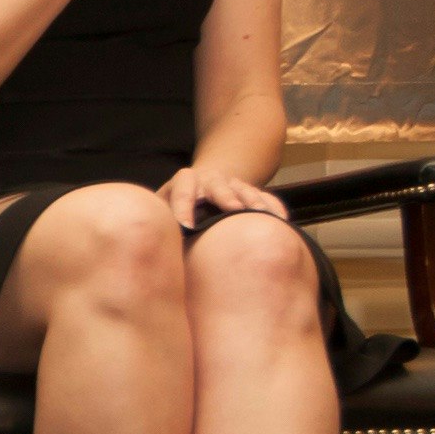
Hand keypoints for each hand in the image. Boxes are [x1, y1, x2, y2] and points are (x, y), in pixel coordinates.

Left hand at [156, 163, 283, 229]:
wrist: (203, 183)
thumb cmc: (177, 207)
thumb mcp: (164, 208)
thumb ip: (160, 223)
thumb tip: (153, 252)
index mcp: (185, 182)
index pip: (182, 189)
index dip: (182, 206)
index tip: (186, 227)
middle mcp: (210, 180)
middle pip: (217, 185)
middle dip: (224, 196)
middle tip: (232, 210)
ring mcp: (233, 184)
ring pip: (244, 189)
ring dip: (252, 201)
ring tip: (260, 215)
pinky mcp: (251, 192)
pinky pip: (266, 197)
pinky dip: (273, 207)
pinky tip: (280, 221)